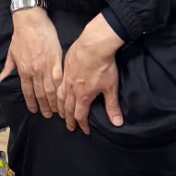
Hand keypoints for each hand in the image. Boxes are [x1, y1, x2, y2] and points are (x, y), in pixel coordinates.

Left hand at [0, 4, 62, 117]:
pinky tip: (65, 95)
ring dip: (55, 101)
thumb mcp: (10, 54)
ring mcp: (47, 66)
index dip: (32, 103)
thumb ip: (6, 70)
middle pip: (41, 94)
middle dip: (45, 106)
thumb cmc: (20, 36)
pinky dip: (62, 88)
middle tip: (48, 115)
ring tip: (57, 110)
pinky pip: (60, 78)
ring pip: (51, 89)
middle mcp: (35, 71)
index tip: (35, 111)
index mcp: (23, 70)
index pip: (28, 92)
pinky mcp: (57, 60)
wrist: (31, 21)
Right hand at [57, 18, 123, 134]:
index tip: (85, 131)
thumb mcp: (111, 87)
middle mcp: (72, 89)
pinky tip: (58, 91)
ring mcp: (67, 78)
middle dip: (69, 119)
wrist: (94, 44)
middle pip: (67, 108)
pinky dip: (57, 92)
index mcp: (83, 96)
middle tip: (70, 126)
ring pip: (60, 96)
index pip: (80, 115)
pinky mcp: (65, 67)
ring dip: (61, 107)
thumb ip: (112, 106)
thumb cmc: (104, 66)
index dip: (82, 124)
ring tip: (61, 112)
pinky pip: (58, 84)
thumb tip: (117, 123)